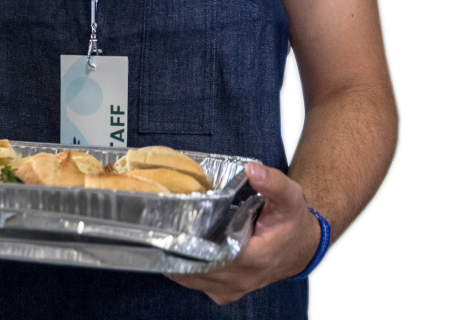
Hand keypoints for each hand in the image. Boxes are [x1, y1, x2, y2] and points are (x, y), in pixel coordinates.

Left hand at [167, 162, 320, 304]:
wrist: (300, 248)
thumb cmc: (292, 221)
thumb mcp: (290, 196)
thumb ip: (273, 182)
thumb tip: (252, 169)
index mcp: (255, 258)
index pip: (214, 255)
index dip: (191, 239)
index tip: (174, 221)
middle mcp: (240, 279)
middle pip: (197, 266)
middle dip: (177, 245)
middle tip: (161, 220)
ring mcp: (231, 289)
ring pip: (192, 277)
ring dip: (176, 256)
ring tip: (163, 229)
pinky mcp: (224, 292)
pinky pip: (196, 282)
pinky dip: (182, 266)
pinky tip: (174, 245)